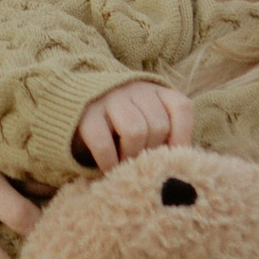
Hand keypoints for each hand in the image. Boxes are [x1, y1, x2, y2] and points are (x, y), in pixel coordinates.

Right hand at [73, 80, 195, 168]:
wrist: (74, 100)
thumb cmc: (121, 121)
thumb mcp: (147, 118)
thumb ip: (166, 134)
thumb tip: (184, 164)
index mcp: (156, 90)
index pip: (181, 108)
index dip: (182, 137)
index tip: (173, 159)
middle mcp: (135, 89)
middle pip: (158, 125)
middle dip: (152, 152)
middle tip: (142, 165)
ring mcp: (109, 98)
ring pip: (135, 131)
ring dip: (131, 156)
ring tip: (126, 167)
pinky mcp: (86, 114)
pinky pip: (103, 142)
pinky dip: (108, 161)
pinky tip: (108, 169)